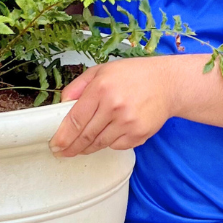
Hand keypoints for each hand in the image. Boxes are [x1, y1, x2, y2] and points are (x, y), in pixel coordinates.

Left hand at [49, 56, 182, 157]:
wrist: (168, 84)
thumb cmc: (134, 75)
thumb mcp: (102, 71)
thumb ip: (78, 86)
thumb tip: (62, 104)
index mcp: (101, 88)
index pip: (75, 119)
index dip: (62, 136)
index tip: (55, 145)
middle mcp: (114, 107)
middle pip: (85, 136)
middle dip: (70, 147)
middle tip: (62, 152)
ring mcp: (128, 123)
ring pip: (99, 144)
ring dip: (87, 148)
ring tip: (81, 146)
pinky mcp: (139, 135)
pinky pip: (116, 146)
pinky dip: (108, 143)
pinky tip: (109, 133)